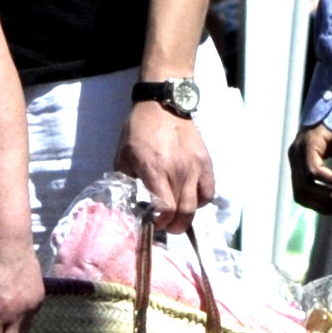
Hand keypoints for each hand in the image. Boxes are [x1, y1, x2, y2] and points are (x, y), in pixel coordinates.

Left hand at [113, 86, 216, 226]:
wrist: (162, 106)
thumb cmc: (138, 131)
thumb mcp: (122, 156)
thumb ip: (125, 181)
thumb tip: (127, 202)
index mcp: (154, 169)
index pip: (166, 208)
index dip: (160, 222)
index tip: (153, 223)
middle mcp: (178, 170)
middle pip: (183, 212)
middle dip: (174, 226)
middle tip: (165, 226)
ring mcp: (195, 167)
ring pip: (197, 205)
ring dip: (187, 217)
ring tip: (177, 216)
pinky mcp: (207, 163)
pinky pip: (209, 192)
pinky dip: (200, 202)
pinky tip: (189, 199)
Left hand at [293, 121, 331, 215]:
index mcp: (299, 163)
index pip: (302, 195)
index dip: (320, 206)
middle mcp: (294, 157)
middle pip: (301, 194)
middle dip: (325, 204)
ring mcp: (298, 151)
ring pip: (307, 184)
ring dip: (329, 194)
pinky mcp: (307, 144)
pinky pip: (315, 171)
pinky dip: (331, 179)